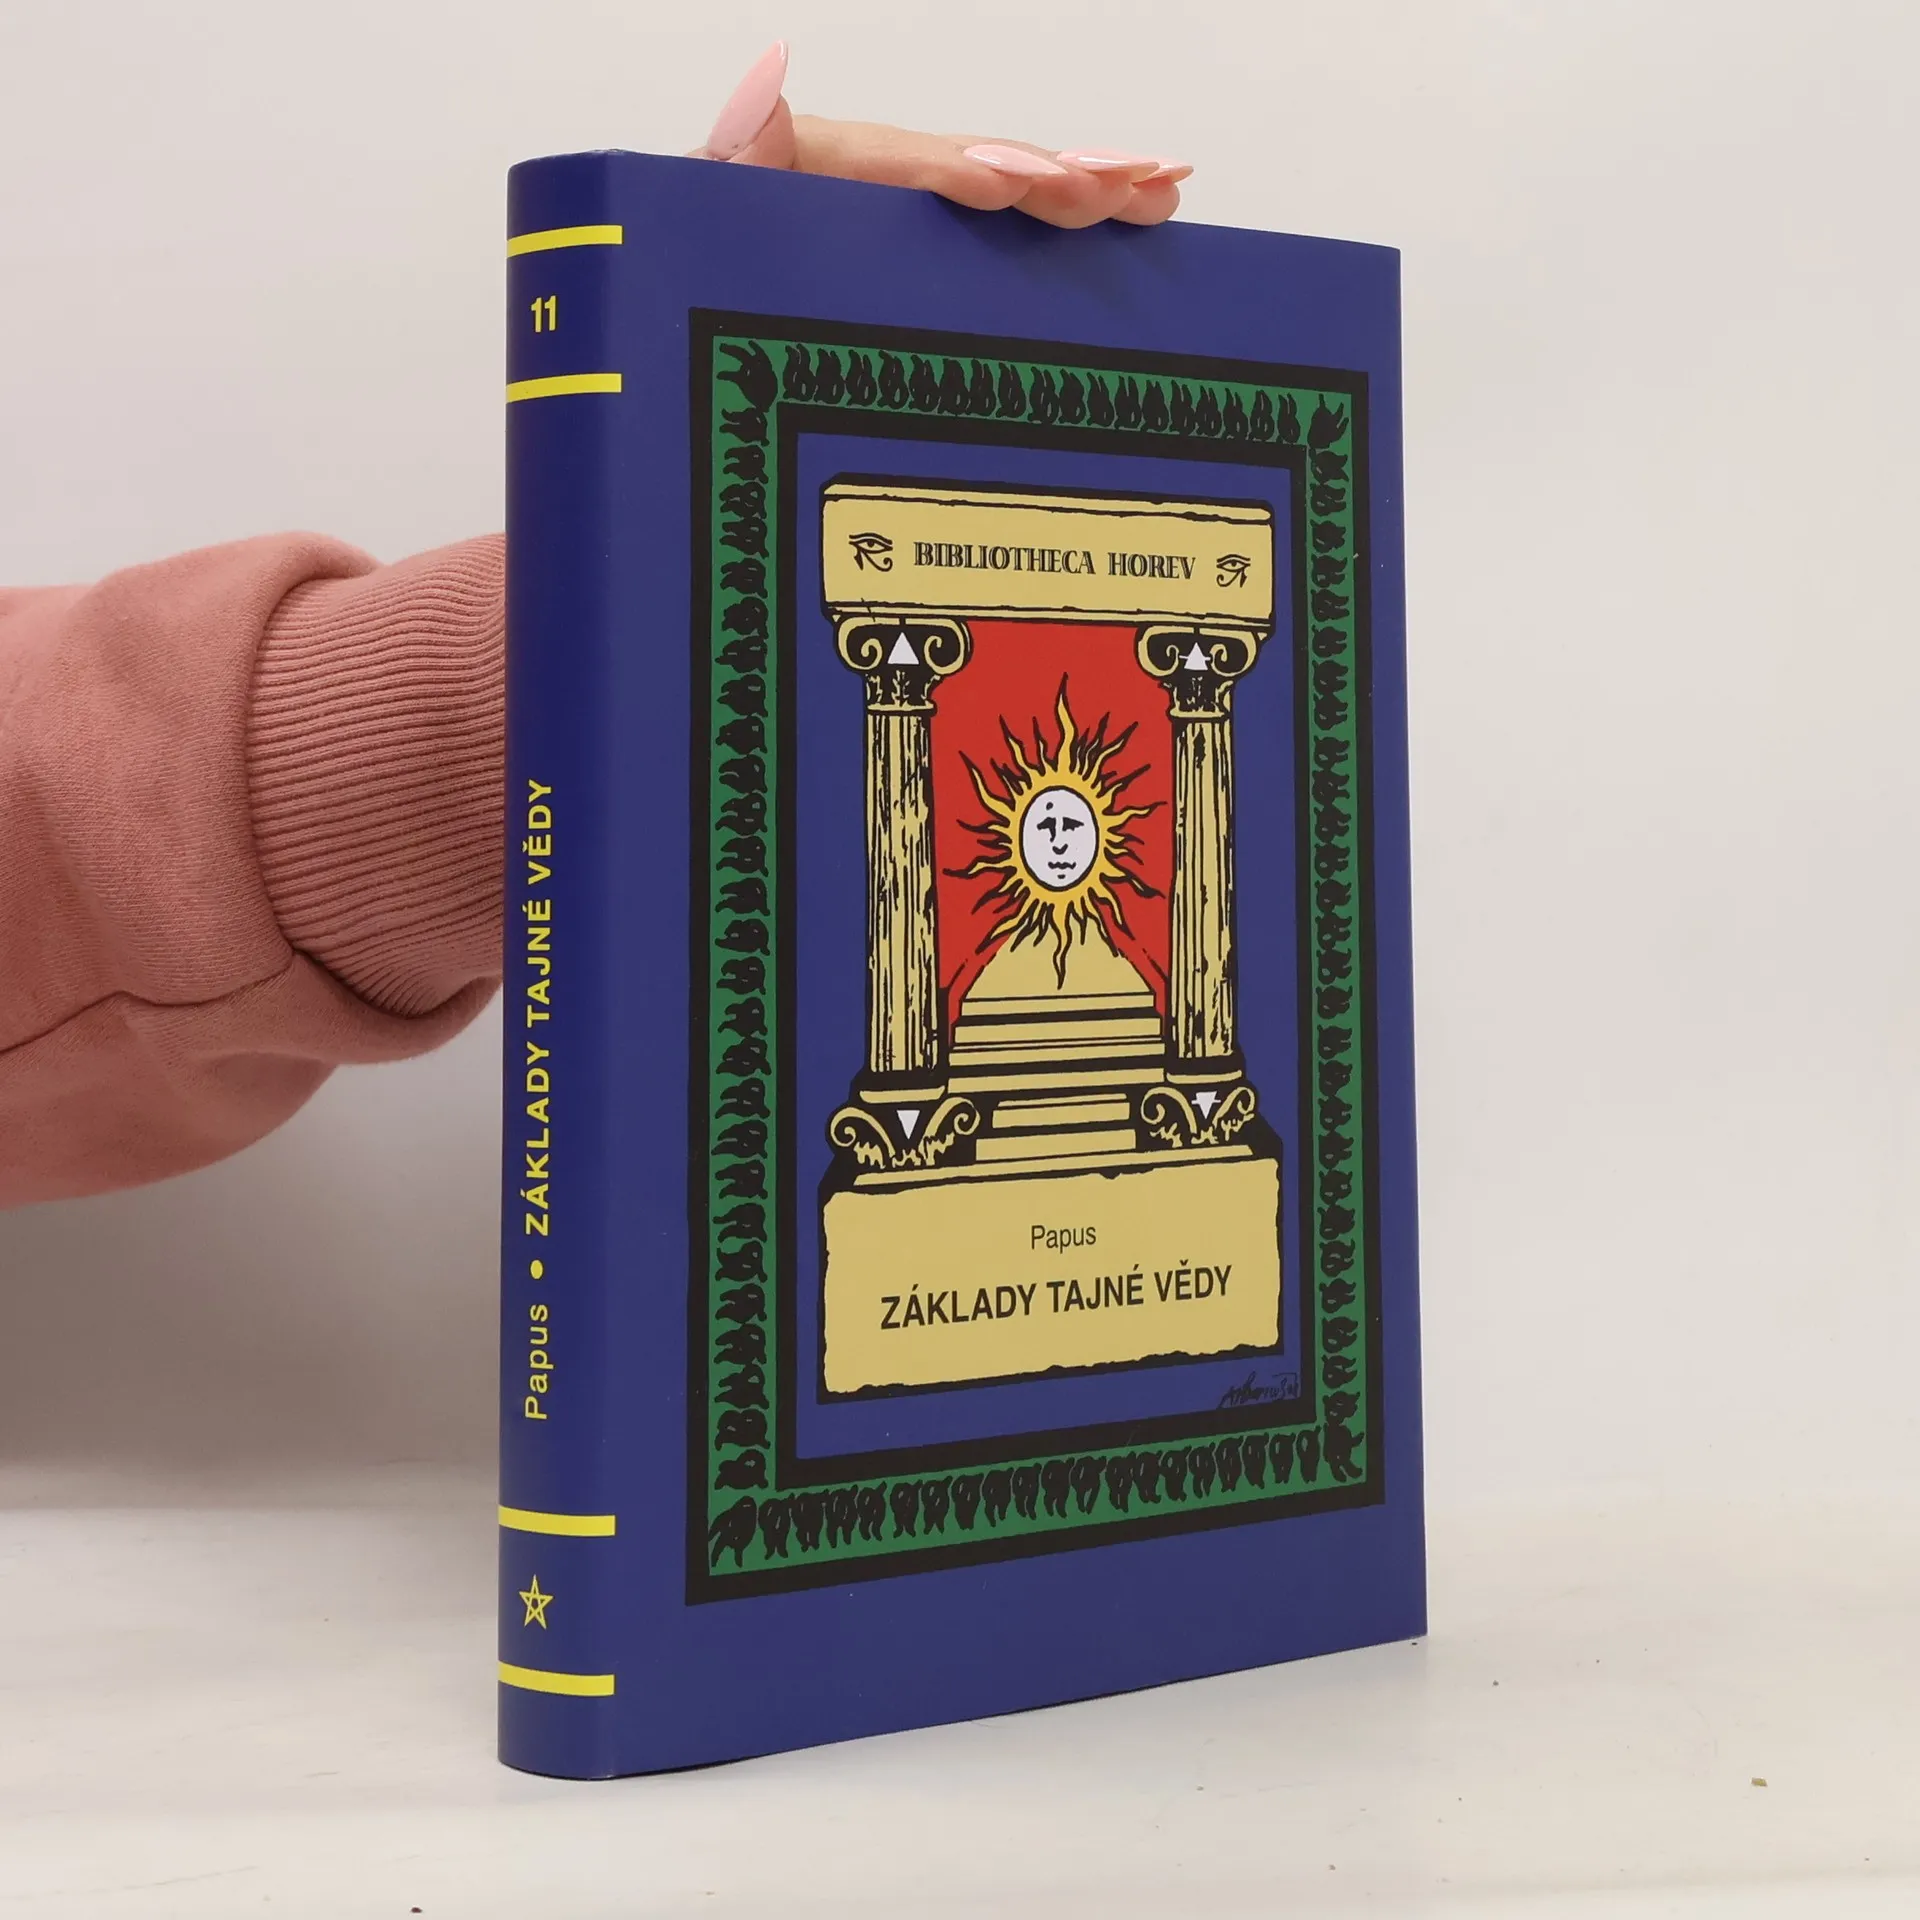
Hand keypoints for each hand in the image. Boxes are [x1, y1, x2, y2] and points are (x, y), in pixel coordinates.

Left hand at [692, 43, 1188, 229]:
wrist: (676, 346)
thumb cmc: (689, 270)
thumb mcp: (696, 213)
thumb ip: (732, 158)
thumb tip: (768, 83)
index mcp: (818, 168)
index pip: (909, 162)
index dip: (971, 170)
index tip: (1023, 188)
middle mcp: (869, 186)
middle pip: (981, 167)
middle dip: (1061, 177)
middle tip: (1128, 192)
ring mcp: (899, 225)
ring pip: (1006, 199)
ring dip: (1086, 194)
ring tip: (1157, 195)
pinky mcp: (914, 265)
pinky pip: (1001, 242)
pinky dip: (1065, 231)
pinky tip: (1129, 226)